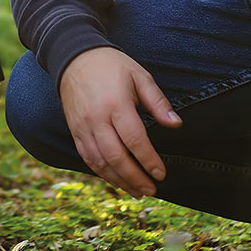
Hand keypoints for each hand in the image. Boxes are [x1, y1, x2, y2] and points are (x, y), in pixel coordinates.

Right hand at [58, 47, 181, 196]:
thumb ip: (157, 102)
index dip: (149, 160)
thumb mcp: (139, 76)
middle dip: (135, 177)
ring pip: (100, 162)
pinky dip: (102, 173)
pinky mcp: (75, 131)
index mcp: (116, 104)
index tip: (161, 174)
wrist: (74, 58)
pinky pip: (88, 158)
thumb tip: (176, 124)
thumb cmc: (111, 66)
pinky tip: (116, 180)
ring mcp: (83, 127)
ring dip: (119, 181)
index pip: (134, 140)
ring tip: (137, 192)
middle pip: (116, 156)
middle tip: (151, 190)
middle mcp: (97, 119)